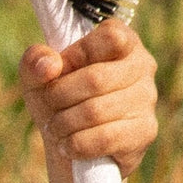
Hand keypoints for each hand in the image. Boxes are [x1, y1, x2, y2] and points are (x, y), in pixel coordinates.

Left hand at [19, 19, 157, 177]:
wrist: (72, 145)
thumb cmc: (58, 99)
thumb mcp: (38, 76)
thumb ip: (35, 60)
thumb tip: (49, 65)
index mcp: (122, 40)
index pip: (110, 37)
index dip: (76, 55)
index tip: (60, 69)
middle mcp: (142, 65)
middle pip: (96, 78)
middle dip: (59, 96)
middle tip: (49, 106)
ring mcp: (147, 99)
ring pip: (96, 111)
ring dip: (64, 123)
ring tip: (56, 127)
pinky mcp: (145, 131)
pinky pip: (104, 138)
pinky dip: (76, 144)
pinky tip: (68, 145)